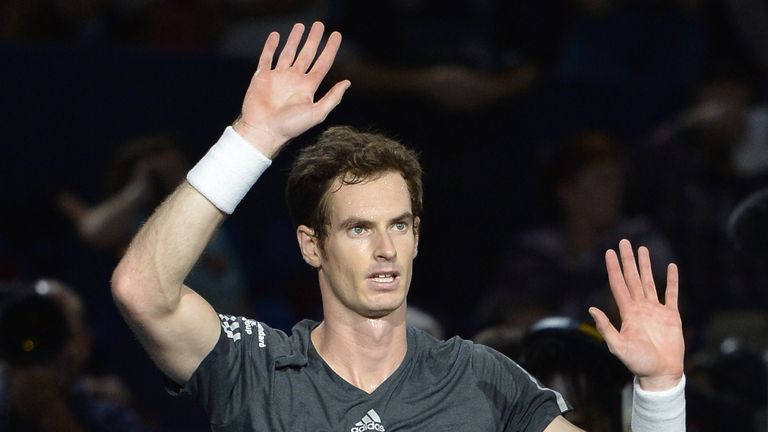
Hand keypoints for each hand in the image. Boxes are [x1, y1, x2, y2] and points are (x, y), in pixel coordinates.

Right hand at [233, 21, 350, 157]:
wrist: (263, 131)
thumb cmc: (290, 126)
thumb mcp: (317, 113)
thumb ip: (332, 98)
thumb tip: (348, 82)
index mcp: (308, 87)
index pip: (322, 63)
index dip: (330, 49)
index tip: (337, 35)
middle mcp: (294, 80)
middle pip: (307, 54)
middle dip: (313, 39)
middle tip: (319, 25)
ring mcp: (278, 77)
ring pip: (288, 53)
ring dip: (294, 39)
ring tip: (300, 26)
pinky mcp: (262, 77)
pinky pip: (267, 57)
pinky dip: (270, 46)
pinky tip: (276, 36)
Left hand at [589, 239, 683, 390]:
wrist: (660, 374)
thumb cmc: (638, 363)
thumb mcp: (617, 346)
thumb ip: (605, 327)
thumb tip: (591, 309)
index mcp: (627, 312)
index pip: (618, 284)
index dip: (613, 268)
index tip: (609, 252)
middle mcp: (639, 307)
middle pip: (632, 278)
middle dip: (628, 260)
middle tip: (624, 242)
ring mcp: (655, 310)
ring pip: (649, 282)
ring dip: (646, 265)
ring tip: (642, 249)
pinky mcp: (671, 316)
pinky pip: (672, 294)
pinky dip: (672, 280)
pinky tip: (671, 267)